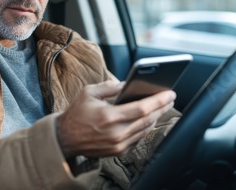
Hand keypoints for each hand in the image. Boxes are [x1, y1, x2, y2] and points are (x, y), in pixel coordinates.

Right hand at [56, 80, 175, 158]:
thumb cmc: (76, 113)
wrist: (65, 138)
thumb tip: (127, 84)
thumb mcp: (89, 93)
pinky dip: (145, 127)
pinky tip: (148, 119)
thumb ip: (109, 86)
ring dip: (156, 117)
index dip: (158, 100)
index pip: (142, 107)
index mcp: (109, 116)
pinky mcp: (118, 151)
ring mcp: (118, 144)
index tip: (169, 93)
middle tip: (171, 98)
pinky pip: (137, 138)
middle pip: (148, 119)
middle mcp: (116, 132)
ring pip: (145, 129)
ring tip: (162, 106)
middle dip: (162, 107)